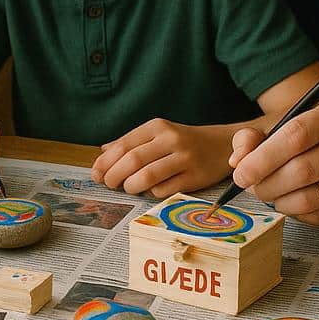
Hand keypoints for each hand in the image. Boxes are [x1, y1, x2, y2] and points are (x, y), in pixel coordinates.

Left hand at [92, 119, 232, 196]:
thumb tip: (102, 154)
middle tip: (109, 184)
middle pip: (133, 160)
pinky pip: (165, 190)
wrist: (222, 144)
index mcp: (157, 127)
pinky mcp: (196, 177)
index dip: (106, 162)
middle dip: (114, 176)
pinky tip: (150, 190)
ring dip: (131, 186)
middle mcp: (171, 139)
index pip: (124, 145)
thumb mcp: (157, 134)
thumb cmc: (182, 141)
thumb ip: (130, 142)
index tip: (96, 174)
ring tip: (128, 188)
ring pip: (148, 176)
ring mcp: (185, 158)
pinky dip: (152, 193)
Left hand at [230, 99, 318, 226]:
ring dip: (278, 201)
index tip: (240, 173)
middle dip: (265, 184)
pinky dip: (296, 213)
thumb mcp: (293, 125)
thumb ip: (257, 137)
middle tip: (251, 187)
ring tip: (271, 194)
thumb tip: (237, 160)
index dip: (261, 158)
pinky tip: (292, 202)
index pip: (294, 136)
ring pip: (308, 198)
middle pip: (300, 171)